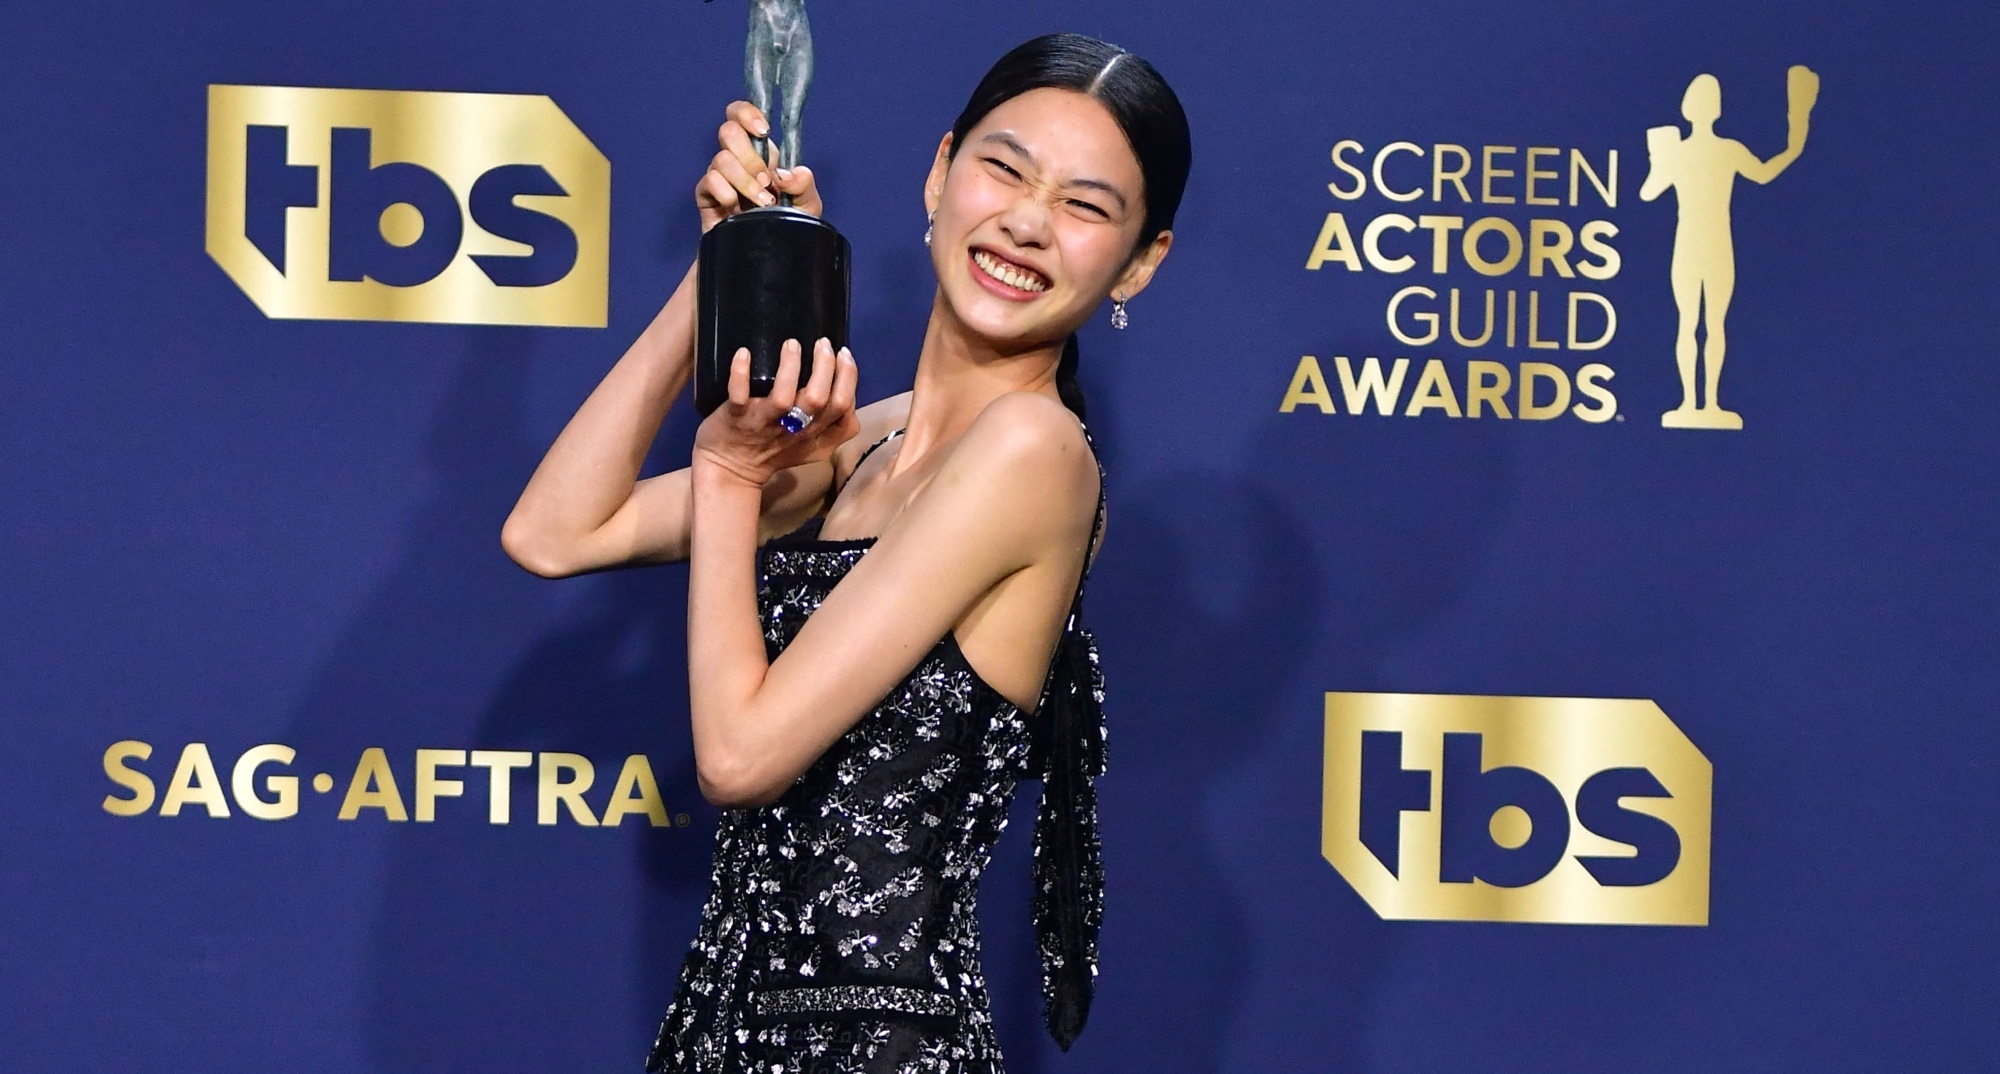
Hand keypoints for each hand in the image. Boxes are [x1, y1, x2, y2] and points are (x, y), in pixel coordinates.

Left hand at [693, 338, 859, 486]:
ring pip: (783, 398)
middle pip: (818, 399)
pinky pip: (738, 395)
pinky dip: (740, 373)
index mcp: (816, 434)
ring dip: (789, 367)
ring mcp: (764, 423)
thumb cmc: (775, 451)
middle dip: (825, 367)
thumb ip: (837, 426)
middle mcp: (793, 429)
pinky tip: (744, 353)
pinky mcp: (736, 418)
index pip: (842, 407)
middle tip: (822, 343)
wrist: (732, 469)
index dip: (848, 378)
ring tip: (792, 344)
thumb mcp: (816, 447)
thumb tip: (849, 388)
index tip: (843, 353)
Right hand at [696, 101, 823, 231]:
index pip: (742, 116)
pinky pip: (708, 181)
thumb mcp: (807, 209)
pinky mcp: (706, 197)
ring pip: (721, 159)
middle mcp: (738, 161)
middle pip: (728, 131)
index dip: (747, 113)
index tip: (763, 131)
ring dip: (744, 180)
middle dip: (750, 156)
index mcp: (761, 154)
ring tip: (761, 203)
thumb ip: (805, 186)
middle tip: (766, 182)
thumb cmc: (787, 230)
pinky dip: (725, 192)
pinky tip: (736, 209)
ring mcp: (720, 178)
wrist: (765, 261)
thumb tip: (787, 173)